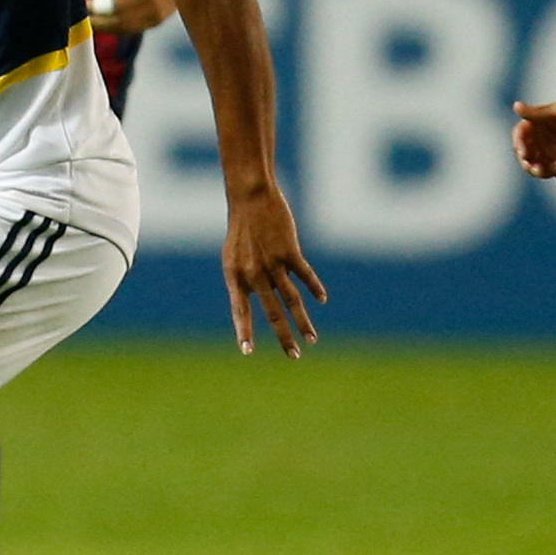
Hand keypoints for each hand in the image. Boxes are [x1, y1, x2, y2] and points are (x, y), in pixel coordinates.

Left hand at [222, 183, 324, 356]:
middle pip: (272, 312)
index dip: (244, 331)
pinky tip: (322, 300)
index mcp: (235, 276)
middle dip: (284, 337)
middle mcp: (253, 273)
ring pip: (292, 300)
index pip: (239, 310)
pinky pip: (305, 275)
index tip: (247, 351)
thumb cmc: (242, 228)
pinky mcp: (289, 251)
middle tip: (294, 357)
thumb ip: (245, 280)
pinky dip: (314, 288)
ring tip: (312, 340)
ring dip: (303, 322)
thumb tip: (259, 300)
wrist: (250, 198)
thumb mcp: (233, 256)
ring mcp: (272, 263)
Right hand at [512, 98, 555, 180]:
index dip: (519, 145)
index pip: (520, 137)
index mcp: (540, 126)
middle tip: (538, 169)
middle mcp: (545, 141)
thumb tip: (515, 106)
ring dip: (547, 171)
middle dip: (530, 165)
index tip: (524, 152)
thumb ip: (538, 114)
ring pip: (542, 170)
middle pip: (527, 158)